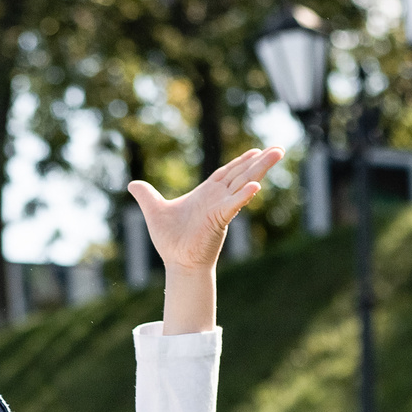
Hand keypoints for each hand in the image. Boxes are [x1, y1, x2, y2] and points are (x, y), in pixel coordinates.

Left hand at [129, 147, 283, 272]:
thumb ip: (146, 195)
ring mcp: (221, 208)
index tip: (255, 150)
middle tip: (278, 149)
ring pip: (244, 183)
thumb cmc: (170, 241)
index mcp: (207, 194)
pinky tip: (256, 186)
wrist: (177, 262)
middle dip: (259, 160)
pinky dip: (243, 195)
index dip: (240, 161)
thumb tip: (132, 184)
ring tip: (276, 154)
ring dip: (260, 169)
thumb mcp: (154, 210)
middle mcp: (217, 198)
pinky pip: (234, 204)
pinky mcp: (219, 220)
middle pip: (242, 174)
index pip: (227, 172)